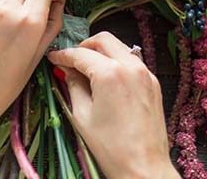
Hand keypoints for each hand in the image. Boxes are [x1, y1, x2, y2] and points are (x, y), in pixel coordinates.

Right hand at [48, 32, 178, 178]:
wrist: (144, 167)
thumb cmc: (111, 147)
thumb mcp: (82, 116)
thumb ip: (73, 86)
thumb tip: (67, 71)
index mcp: (111, 74)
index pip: (81, 54)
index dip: (63, 55)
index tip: (53, 58)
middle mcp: (131, 67)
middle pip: (104, 40)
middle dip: (85, 46)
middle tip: (71, 60)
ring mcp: (145, 73)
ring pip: (120, 48)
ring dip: (102, 52)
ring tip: (88, 70)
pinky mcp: (153, 83)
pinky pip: (132, 62)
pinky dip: (117, 62)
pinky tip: (107, 79)